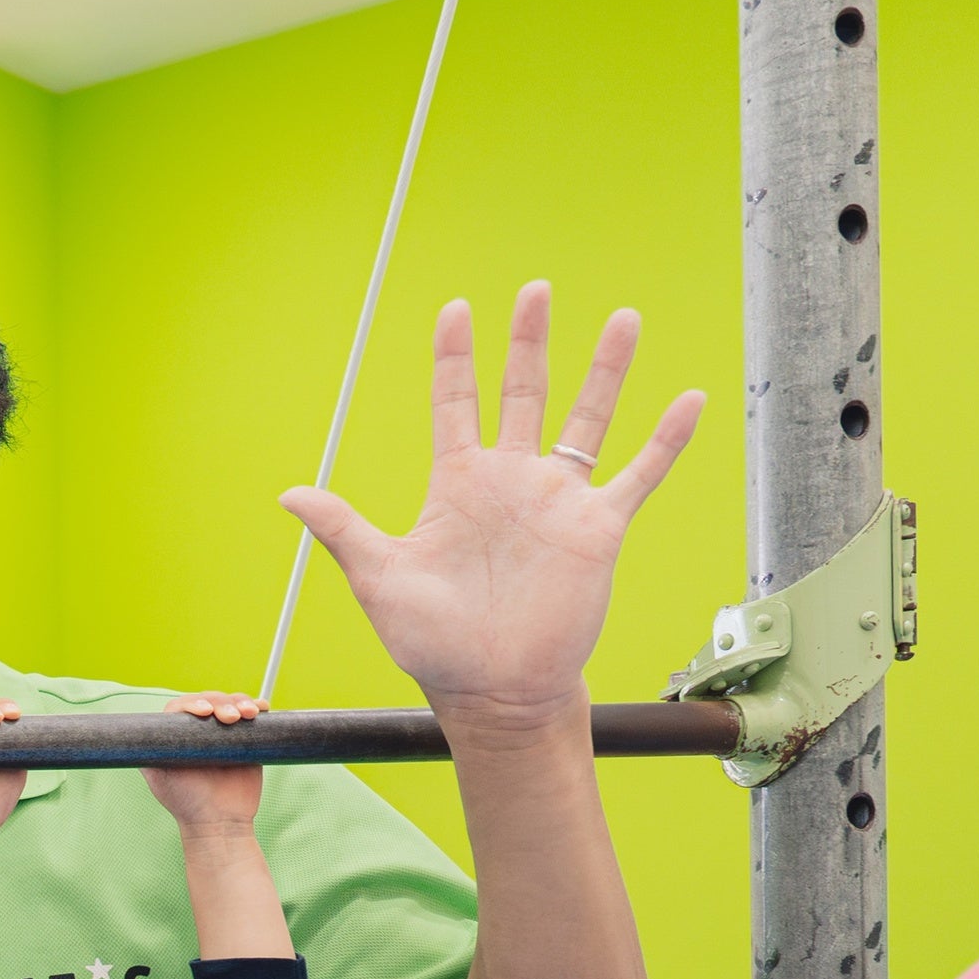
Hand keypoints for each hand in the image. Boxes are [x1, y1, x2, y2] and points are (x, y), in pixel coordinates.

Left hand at [141, 692, 266, 829]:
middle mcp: (200, 730)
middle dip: (221, 702)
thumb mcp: (159, 777)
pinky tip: (261, 709)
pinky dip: (257, 706)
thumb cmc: (186, 802)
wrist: (220, 822)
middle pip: (210, 700)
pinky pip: (253, 717)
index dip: (193, 702)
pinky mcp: (247, 739)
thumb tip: (137, 732)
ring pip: (232, 704)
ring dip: (239, 702)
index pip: (183, 707)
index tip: (203, 711)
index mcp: (178, 735)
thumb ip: (149, 754)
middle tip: (230, 718)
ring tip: (247, 715)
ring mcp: (224, 733)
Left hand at [282, 286, 703, 718]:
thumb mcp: (380, 578)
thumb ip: (343, 529)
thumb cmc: (433, 642)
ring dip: (605, 370)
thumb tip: (288, 495)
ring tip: (622, 317)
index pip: (455, 403)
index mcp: (456, 485)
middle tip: (535, 288)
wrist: (491, 690)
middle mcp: (509, 481)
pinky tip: (690, 400)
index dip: (455, 358)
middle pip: (521, 392)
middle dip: (528, 341)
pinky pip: (639, 475)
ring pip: (586, 418)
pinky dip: (666, 440)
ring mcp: (556, 500)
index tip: (456, 309)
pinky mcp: (597, 528)